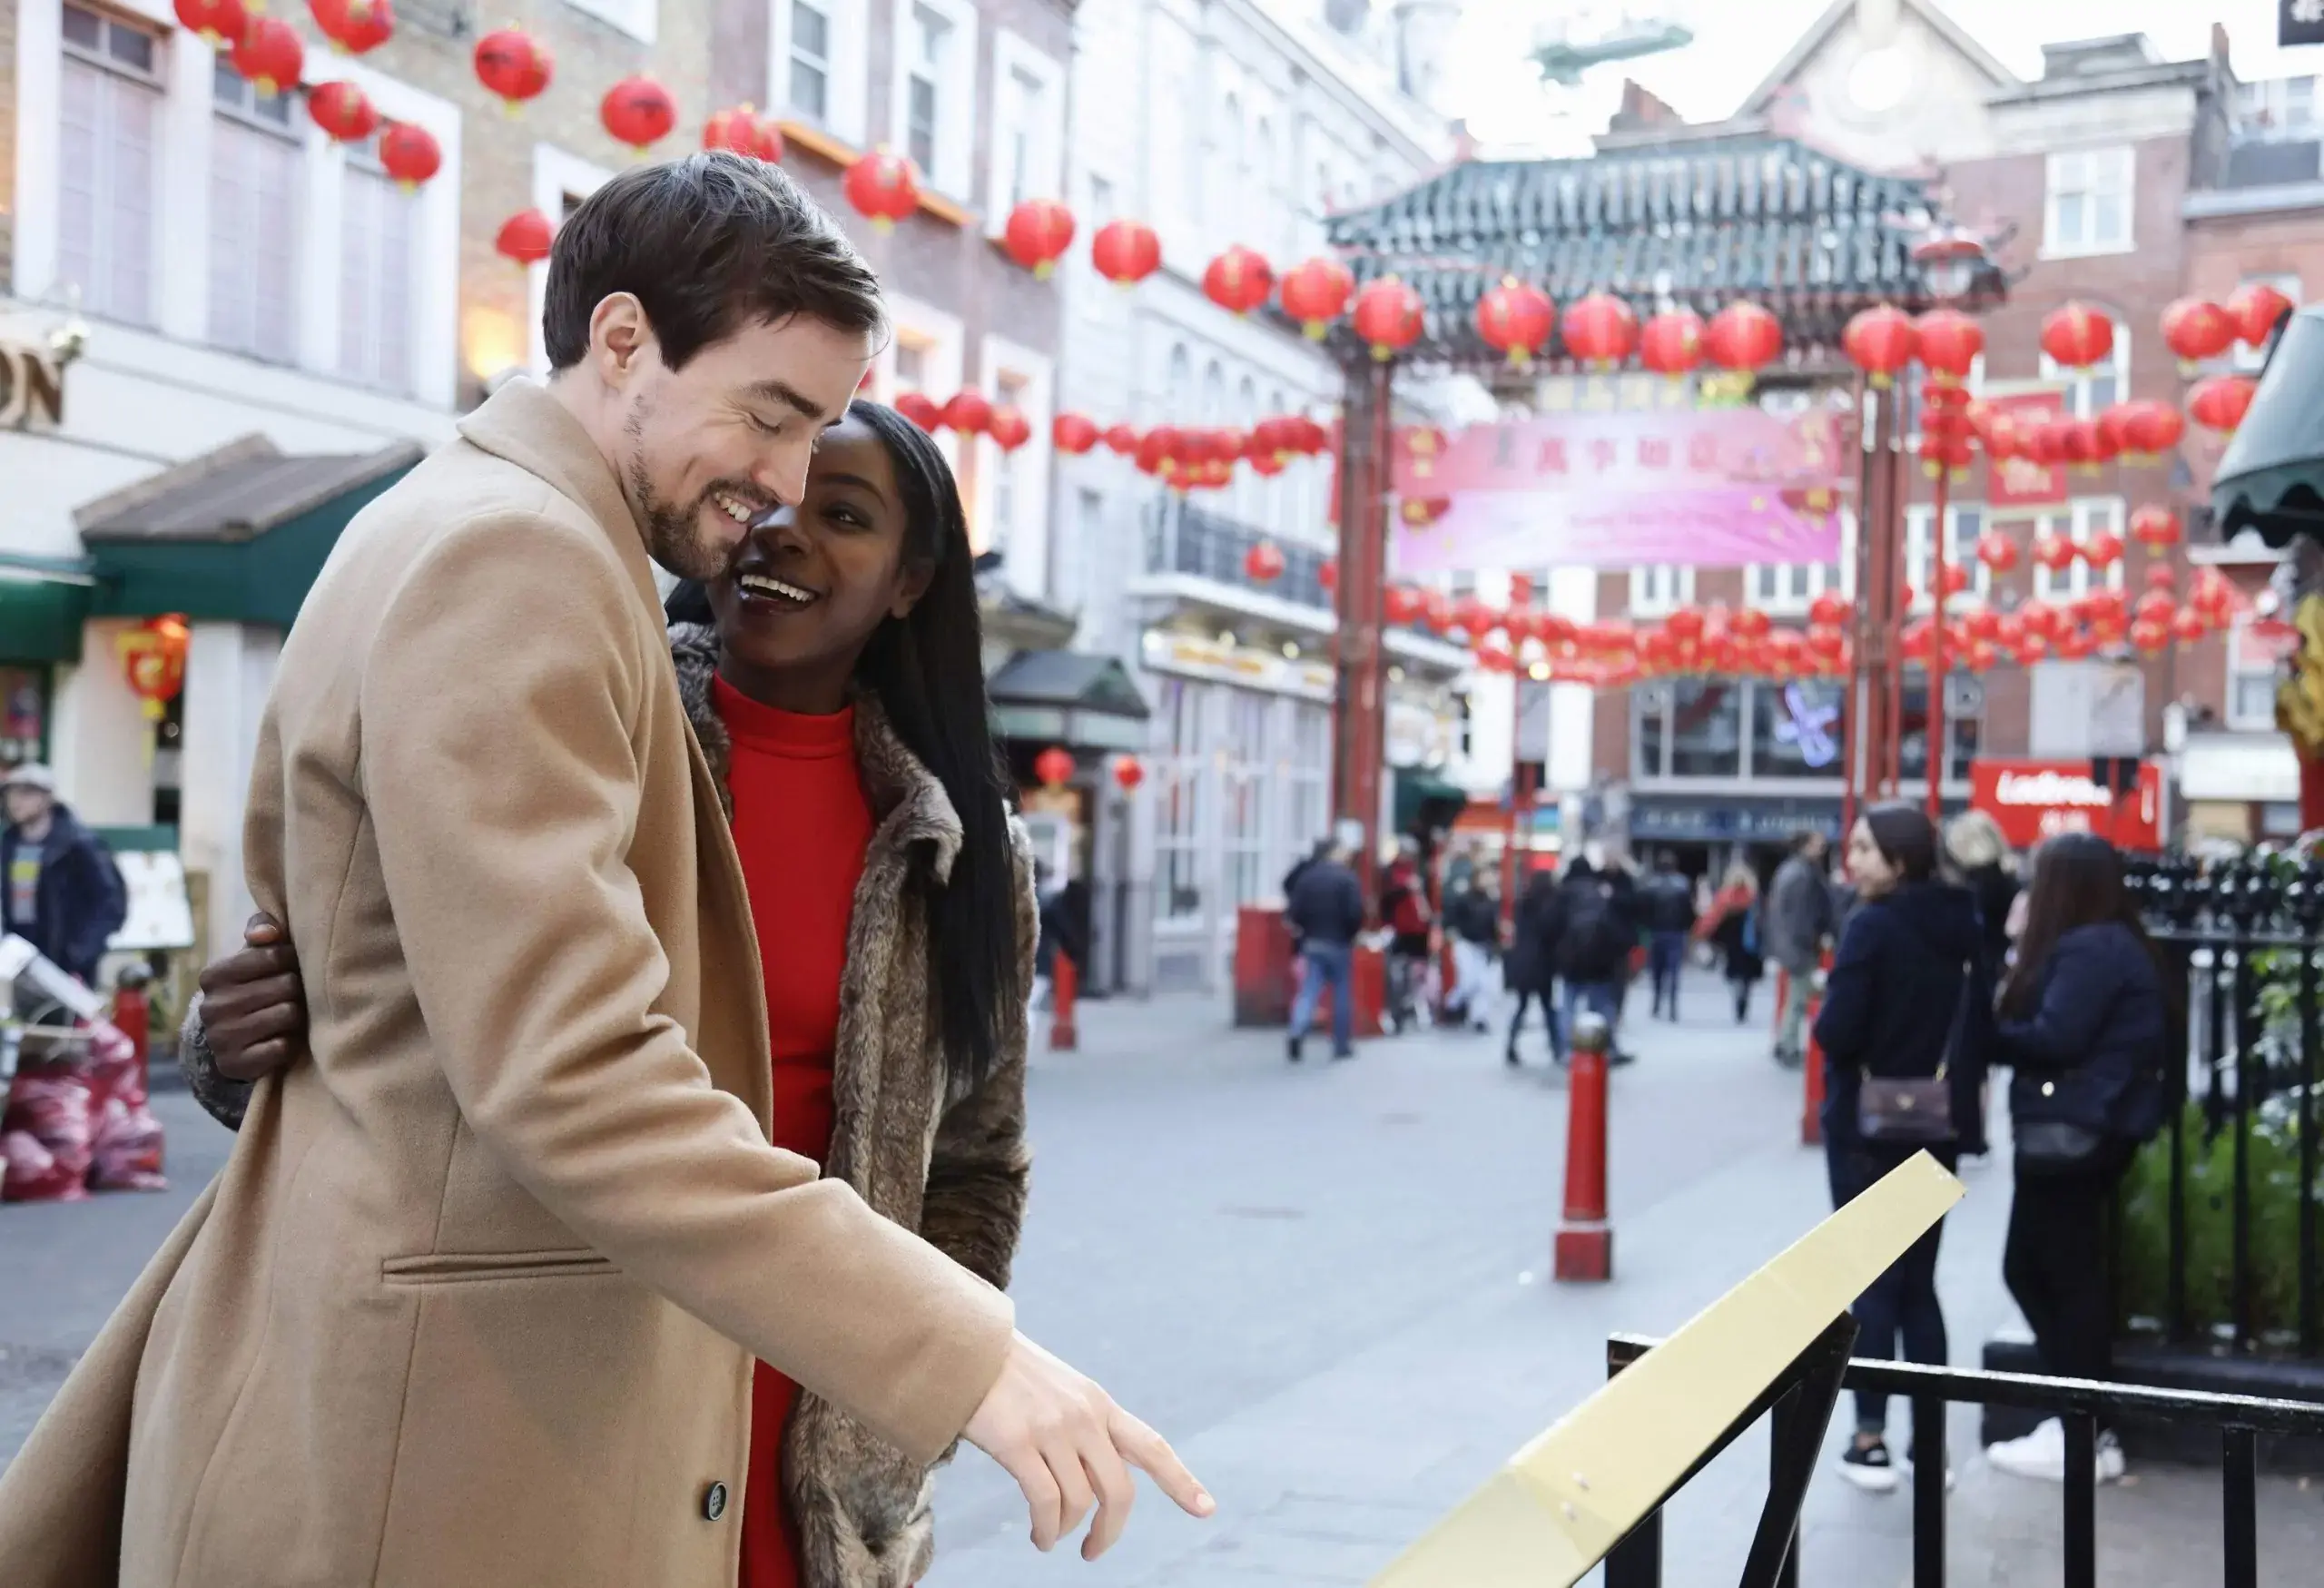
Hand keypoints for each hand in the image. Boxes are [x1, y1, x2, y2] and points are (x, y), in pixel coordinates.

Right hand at [198, 913, 306, 1081]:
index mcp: (213, 975)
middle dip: (297, 990)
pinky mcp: (235, 1065)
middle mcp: (212, 1007)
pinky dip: (290, 1043)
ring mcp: (221, 1038)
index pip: (274, 955)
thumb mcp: (252, 955)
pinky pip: (283, 1047)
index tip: (291, 966)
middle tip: (293, 995)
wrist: (232, 1040)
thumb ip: (262, 930)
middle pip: (286, 985)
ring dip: (296, 1015)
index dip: (291, 960)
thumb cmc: (252, 986)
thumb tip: (269, 934)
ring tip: (289, 1015)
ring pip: (288, 1015)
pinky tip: (282, 1039)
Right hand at [961, 1331, 1212, 1560]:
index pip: (1151, 1446)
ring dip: (1066, 1533)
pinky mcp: (1019, 1442)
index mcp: (1099, 1404)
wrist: (967, 1347)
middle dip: (1110, 1530)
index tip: (1207, 1509)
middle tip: (1093, 1550)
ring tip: (1048, 1538)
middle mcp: (1084, 1417)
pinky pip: (1046, 1504)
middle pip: (1119, 1491)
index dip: (1181, 1480)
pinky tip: (1039, 1536)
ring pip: (1080, 1502)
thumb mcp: (1061, 1393)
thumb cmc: (1010, 1378)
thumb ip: (1084, 1431)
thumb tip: (1095, 1489)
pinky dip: (1046, 1530)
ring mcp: (1053, 1428)